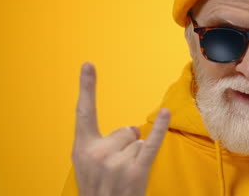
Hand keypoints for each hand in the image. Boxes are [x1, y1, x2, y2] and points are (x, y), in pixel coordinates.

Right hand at [71, 62, 170, 195]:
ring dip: (137, 156)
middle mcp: (98, 153)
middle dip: (127, 146)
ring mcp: (117, 162)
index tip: (88, 65)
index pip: (84, 112)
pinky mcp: (136, 171)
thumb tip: (133, 130)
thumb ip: (103, 143)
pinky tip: (165, 113)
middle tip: (118, 170)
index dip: (87, 87)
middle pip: (126, 130)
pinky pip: (151, 144)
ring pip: (139, 141)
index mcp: (83, 148)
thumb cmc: (97, 189)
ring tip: (125, 176)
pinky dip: (160, 129)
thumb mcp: (87, 167)